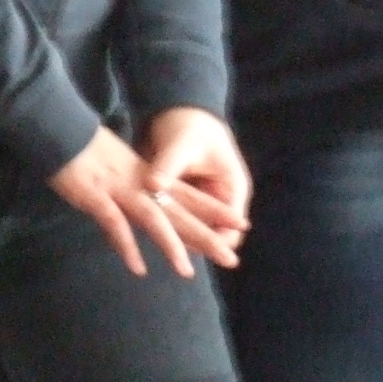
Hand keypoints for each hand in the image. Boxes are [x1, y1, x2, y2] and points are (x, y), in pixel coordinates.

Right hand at [48, 122, 240, 278]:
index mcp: (149, 176)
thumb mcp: (120, 166)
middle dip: (207, 236)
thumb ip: (137, 186)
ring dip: (172, 246)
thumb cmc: (87, 150)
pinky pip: (114, 223)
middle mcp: (141, 183)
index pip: (190, 195)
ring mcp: (119, 189)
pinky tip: (138, 267)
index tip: (241, 222)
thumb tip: (151, 205)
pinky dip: (126, 245)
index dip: (215, 210)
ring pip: (153, 218)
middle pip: (180, 211)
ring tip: (188, 272)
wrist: (62, 126)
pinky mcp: (95, 195)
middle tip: (232, 258)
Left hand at [142, 106, 252, 268]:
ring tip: (167, 258)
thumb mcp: (181, 145)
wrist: (182, 112)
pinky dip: (166, 228)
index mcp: (231, 186)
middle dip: (200, 248)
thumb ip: (167, 167)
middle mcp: (219, 200)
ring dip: (180, 241)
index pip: (231, 227)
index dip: (215, 241)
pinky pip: (176, 222)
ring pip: (193, 231)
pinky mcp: (181, 202)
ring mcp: (200, 203)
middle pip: (213, 233)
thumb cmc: (190, 126)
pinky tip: (151, 239)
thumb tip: (152, 185)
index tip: (194, 249)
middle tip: (183, 270)